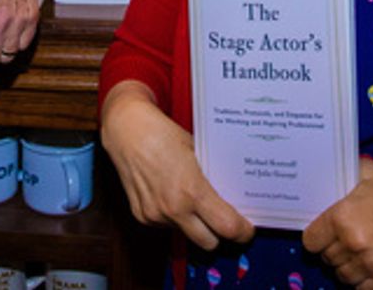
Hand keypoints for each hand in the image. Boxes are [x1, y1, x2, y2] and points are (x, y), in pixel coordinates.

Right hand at [101, 83, 253, 250]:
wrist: (126, 129)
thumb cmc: (161, 133)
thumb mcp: (198, 152)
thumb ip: (212, 178)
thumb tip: (230, 195)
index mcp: (191, 191)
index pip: (227, 227)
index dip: (242, 231)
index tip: (246, 229)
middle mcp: (172, 208)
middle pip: (210, 243)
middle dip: (220, 234)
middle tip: (225, 220)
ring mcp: (155, 215)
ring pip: (187, 234)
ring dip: (194, 224)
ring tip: (193, 200)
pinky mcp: (141, 216)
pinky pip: (167, 226)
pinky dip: (174, 217)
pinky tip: (171, 195)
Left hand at [302, 159, 372, 288]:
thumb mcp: (367, 174)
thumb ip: (340, 180)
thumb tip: (318, 184)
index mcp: (344, 217)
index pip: (310, 241)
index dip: (316, 236)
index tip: (323, 234)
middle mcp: (355, 244)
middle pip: (327, 259)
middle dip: (334, 249)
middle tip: (348, 238)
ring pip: (343, 277)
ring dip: (349, 266)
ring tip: (363, 250)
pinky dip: (365, 281)